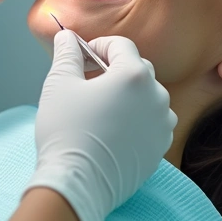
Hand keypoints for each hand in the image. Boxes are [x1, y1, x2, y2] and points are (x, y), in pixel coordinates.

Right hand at [26, 32, 176, 220]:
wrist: (78, 184)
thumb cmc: (66, 132)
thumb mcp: (59, 84)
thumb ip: (67, 54)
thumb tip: (67, 37)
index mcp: (134, 75)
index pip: (120, 45)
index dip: (97, 46)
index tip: (81, 57)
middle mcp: (157, 96)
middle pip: (137, 68)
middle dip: (113, 69)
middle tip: (87, 82)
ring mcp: (162, 123)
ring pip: (147, 96)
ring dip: (128, 95)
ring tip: (101, 108)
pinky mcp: (161, 147)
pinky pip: (152, 122)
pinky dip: (136, 119)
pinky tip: (113, 130)